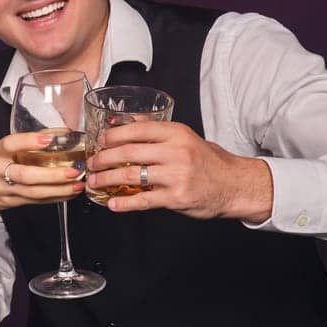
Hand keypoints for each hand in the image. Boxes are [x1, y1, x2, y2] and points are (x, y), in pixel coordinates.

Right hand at [0, 132, 84, 216]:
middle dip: (52, 175)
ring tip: (77, 184)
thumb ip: (23, 145)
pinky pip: (36, 201)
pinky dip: (54, 198)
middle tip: (73, 171)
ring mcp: (4, 190)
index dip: (29, 141)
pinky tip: (68, 194)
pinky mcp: (11, 202)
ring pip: (34, 192)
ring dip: (59, 189)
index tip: (49, 139)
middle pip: (26, 175)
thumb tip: (56, 135)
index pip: (10, 144)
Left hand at [87, 120, 272, 221]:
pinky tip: (113, 204)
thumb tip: (124, 122)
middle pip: (129, 152)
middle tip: (92, 164)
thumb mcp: (186, 138)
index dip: (114, 135)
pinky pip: (143, 200)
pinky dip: (124, 203)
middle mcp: (176, 152)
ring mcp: (176, 175)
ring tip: (95, 182)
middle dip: (104, 158)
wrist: (234, 185)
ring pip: (131, 175)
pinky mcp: (176, 197)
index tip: (100, 141)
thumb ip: (157, 131)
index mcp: (177, 134)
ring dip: (107, 179)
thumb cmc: (208, 162)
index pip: (137, 129)